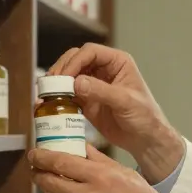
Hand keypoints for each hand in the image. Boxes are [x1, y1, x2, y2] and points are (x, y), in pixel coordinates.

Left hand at [29, 145, 190, 192]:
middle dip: (38, 173)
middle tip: (37, 169)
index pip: (59, 162)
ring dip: (48, 192)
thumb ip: (100, 160)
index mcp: (101, 177)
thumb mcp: (126, 174)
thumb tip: (81, 147)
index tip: (35, 154)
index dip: (41, 157)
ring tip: (54, 187)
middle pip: (48, 181)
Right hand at [49, 43, 183, 182]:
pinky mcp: (86, 100)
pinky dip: (58, 97)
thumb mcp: (125, 102)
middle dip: (62, 69)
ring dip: (56, 83)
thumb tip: (76, 83)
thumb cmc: (145, 117)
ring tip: (46, 93)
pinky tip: (48, 103)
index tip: (65, 76)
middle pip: (76, 60)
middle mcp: (104, 70)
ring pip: (69, 76)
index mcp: (118, 62)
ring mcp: (94, 84)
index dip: (75, 61)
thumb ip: (101, 91)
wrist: (145, 140)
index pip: (90, 52)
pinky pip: (68, 94)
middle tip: (51, 83)